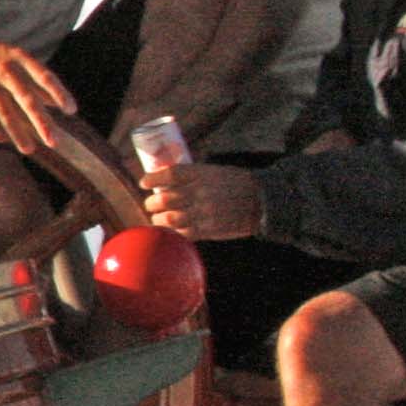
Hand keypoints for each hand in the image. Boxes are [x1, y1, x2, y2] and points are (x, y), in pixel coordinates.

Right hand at [0, 35, 72, 151]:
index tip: (71, 110)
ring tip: (29, 150)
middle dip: (40, 122)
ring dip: (18, 133)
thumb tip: (57, 102)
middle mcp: (4, 69)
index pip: (44, 76)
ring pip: (5, 112)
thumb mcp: (16, 60)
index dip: (59, 93)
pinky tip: (3, 140)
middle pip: (26, 99)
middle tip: (54, 142)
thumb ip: (36, 81)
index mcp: (19, 58)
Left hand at [143, 160, 263, 240]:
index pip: (169, 174)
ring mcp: (203, 212)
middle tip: (150, 204)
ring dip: (158, 220)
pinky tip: (169, 230)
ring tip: (157, 219)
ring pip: (169, 219)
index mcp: (201, 174)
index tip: (143, 182)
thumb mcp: (213, 172)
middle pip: (164, 199)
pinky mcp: (208, 229)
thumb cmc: (235, 183)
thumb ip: (192, 176)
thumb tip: (165, 181)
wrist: (262, 200)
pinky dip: (172, 233)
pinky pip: (182, 233)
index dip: (152, 179)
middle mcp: (199, 192)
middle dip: (151, 203)